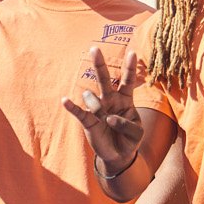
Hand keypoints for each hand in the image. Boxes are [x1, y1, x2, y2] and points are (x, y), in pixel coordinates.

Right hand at [61, 47, 145, 173]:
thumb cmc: (129, 139)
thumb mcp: (138, 133)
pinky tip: (65, 100)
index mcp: (125, 100)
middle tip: (94, 49)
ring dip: (97, 107)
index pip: (128, 80)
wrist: (118, 155)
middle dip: (99, 64)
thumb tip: (109, 118)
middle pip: (104, 79)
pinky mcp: (88, 121)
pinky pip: (79, 112)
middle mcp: (110, 100)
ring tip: (105, 121)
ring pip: (92, 98)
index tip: (132, 52)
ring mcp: (98, 109)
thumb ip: (128, 124)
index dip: (130, 67)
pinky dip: (71, 106)